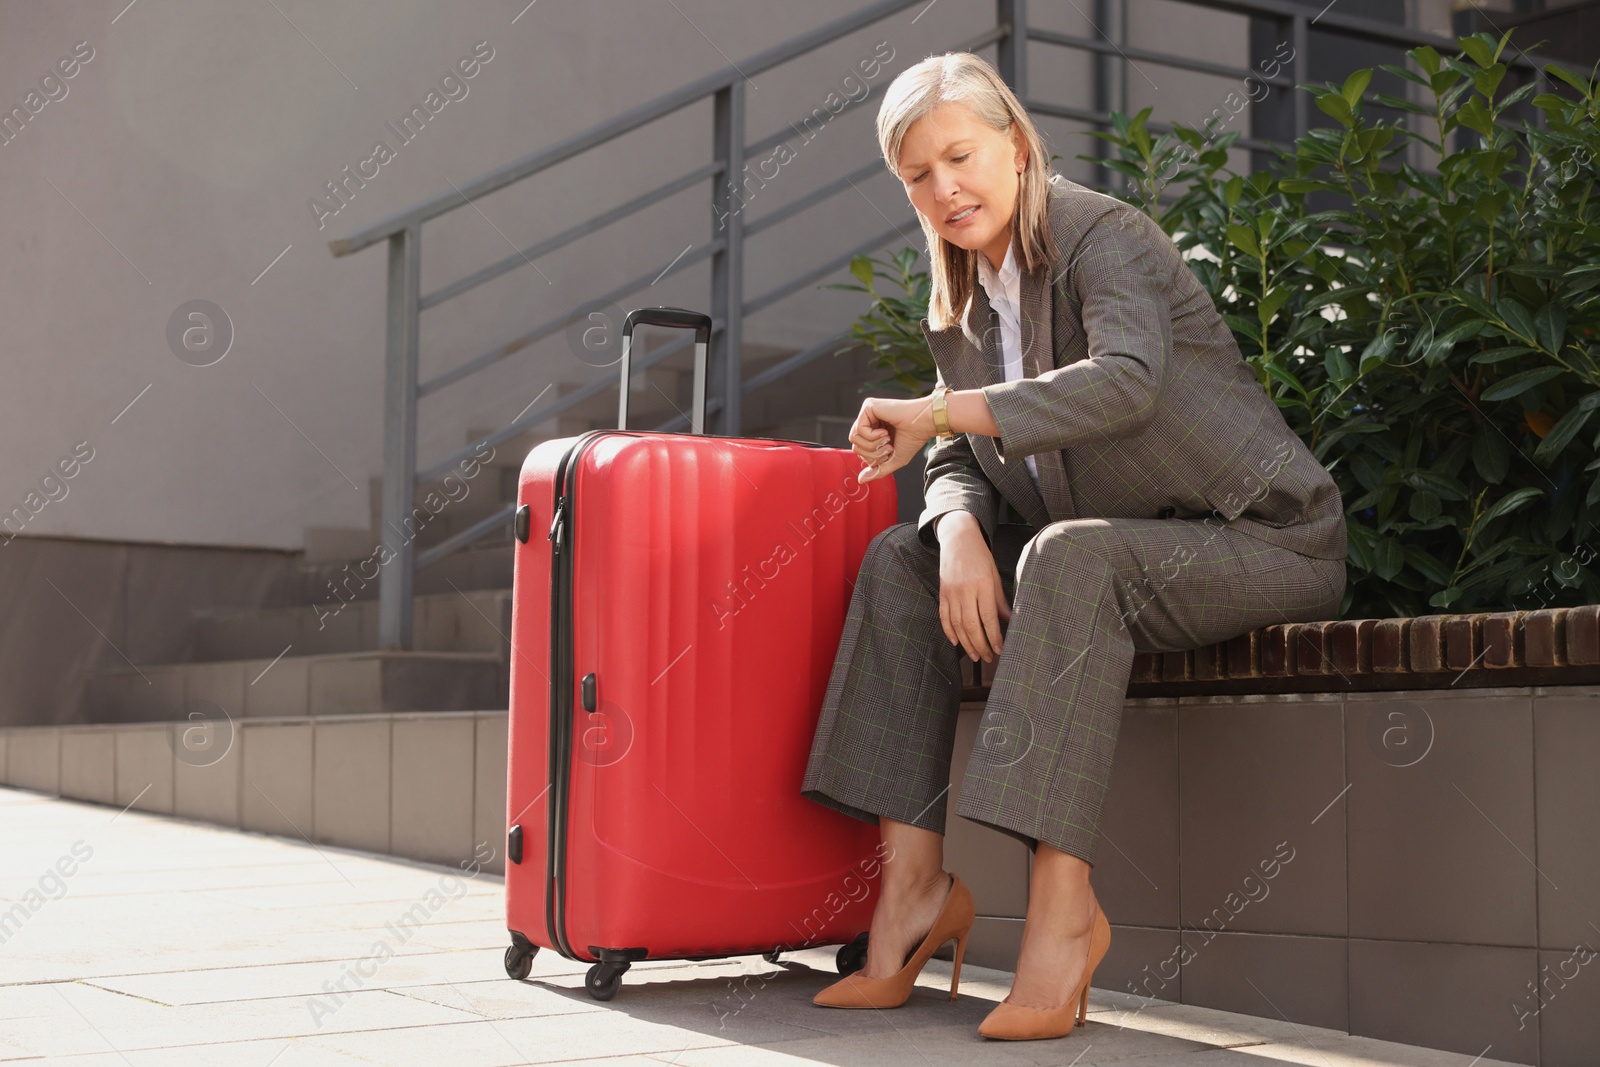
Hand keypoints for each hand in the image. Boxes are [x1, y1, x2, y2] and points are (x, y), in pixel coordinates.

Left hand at [849, 395, 936, 482]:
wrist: (923, 424)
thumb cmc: (913, 439)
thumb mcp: (894, 460)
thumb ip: (878, 470)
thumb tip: (861, 480)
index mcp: (874, 432)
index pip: (859, 450)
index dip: (873, 458)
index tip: (890, 451)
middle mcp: (869, 421)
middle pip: (855, 445)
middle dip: (872, 453)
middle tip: (889, 447)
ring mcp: (867, 413)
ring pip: (854, 438)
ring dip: (872, 445)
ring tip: (887, 439)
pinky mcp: (868, 406)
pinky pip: (859, 429)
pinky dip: (872, 436)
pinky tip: (885, 431)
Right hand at [935, 512, 1011, 662]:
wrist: (958, 538)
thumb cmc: (980, 556)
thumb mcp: (994, 575)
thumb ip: (1000, 599)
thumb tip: (1008, 620)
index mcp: (982, 584)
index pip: (988, 617)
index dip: (994, 637)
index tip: (999, 649)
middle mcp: (965, 590)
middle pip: (972, 625)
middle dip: (980, 645)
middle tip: (988, 658)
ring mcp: (951, 592)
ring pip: (957, 625)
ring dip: (966, 643)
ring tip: (975, 655)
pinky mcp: (942, 593)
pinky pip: (944, 617)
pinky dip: (949, 632)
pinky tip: (956, 642)